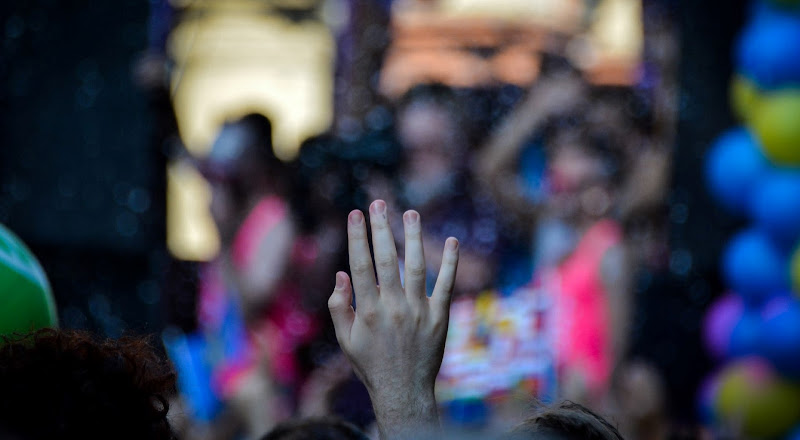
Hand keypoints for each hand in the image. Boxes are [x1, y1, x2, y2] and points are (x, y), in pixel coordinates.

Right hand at [328, 199, 458, 438]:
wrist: (403, 390)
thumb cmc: (370, 363)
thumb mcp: (345, 339)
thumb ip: (339, 306)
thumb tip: (341, 274)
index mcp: (367, 311)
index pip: (360, 265)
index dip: (357, 237)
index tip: (355, 213)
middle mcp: (393, 307)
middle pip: (387, 259)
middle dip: (381, 228)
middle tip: (379, 202)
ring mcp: (419, 311)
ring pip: (417, 266)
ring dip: (414, 237)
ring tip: (410, 213)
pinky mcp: (439, 317)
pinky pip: (446, 285)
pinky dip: (450, 263)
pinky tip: (452, 241)